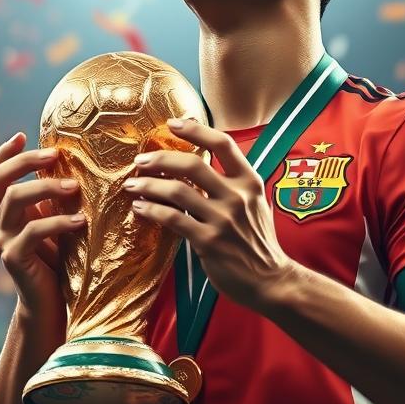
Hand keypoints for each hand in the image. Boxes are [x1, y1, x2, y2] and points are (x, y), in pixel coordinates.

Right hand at [0, 131, 86, 320]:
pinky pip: (33, 231)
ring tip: (75, 187)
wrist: (49, 304)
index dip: (5, 152)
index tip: (23, 134)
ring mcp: (1, 240)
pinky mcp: (13, 258)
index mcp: (3, 211)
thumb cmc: (58, 260)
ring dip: (46, 187)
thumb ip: (54, 199)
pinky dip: (58, 222)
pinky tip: (81, 221)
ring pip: (15, 199)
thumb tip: (77, 165)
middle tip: (55, 154)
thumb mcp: (54, 222)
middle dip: (25, 161)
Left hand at [121, 118, 294, 309]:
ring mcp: (223, 220)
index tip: (173, 123)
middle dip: (161, 158)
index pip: (223, 144)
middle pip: (193, 164)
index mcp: (250, 182)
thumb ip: (234, 183)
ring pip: (177, 191)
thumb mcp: (256, 204)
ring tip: (133, 185)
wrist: (271, 280)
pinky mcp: (208, 242)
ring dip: (149, 185)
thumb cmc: (258, 241)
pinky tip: (140, 208)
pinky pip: (173, 219)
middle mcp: (237, 196)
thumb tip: (203, 162)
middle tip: (141, 161)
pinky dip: (152, 210)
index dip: (196, 130)